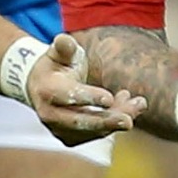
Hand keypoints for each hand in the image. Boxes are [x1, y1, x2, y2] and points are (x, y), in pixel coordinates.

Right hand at [28, 34, 145, 145]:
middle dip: (105, 121)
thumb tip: (64, 39)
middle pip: (79, 121)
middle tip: (128, 120)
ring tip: (138, 104)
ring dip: (116, 120)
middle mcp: (50, 114)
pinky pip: (95, 134)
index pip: (68, 96)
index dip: (88, 97)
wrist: (40, 87)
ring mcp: (59, 129)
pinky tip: (128, 108)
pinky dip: (112, 123)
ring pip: (92, 130)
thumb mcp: (58, 53)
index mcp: (47, 90)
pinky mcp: (70, 138)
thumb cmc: (55, 66)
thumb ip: (63, 46)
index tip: (109, 98)